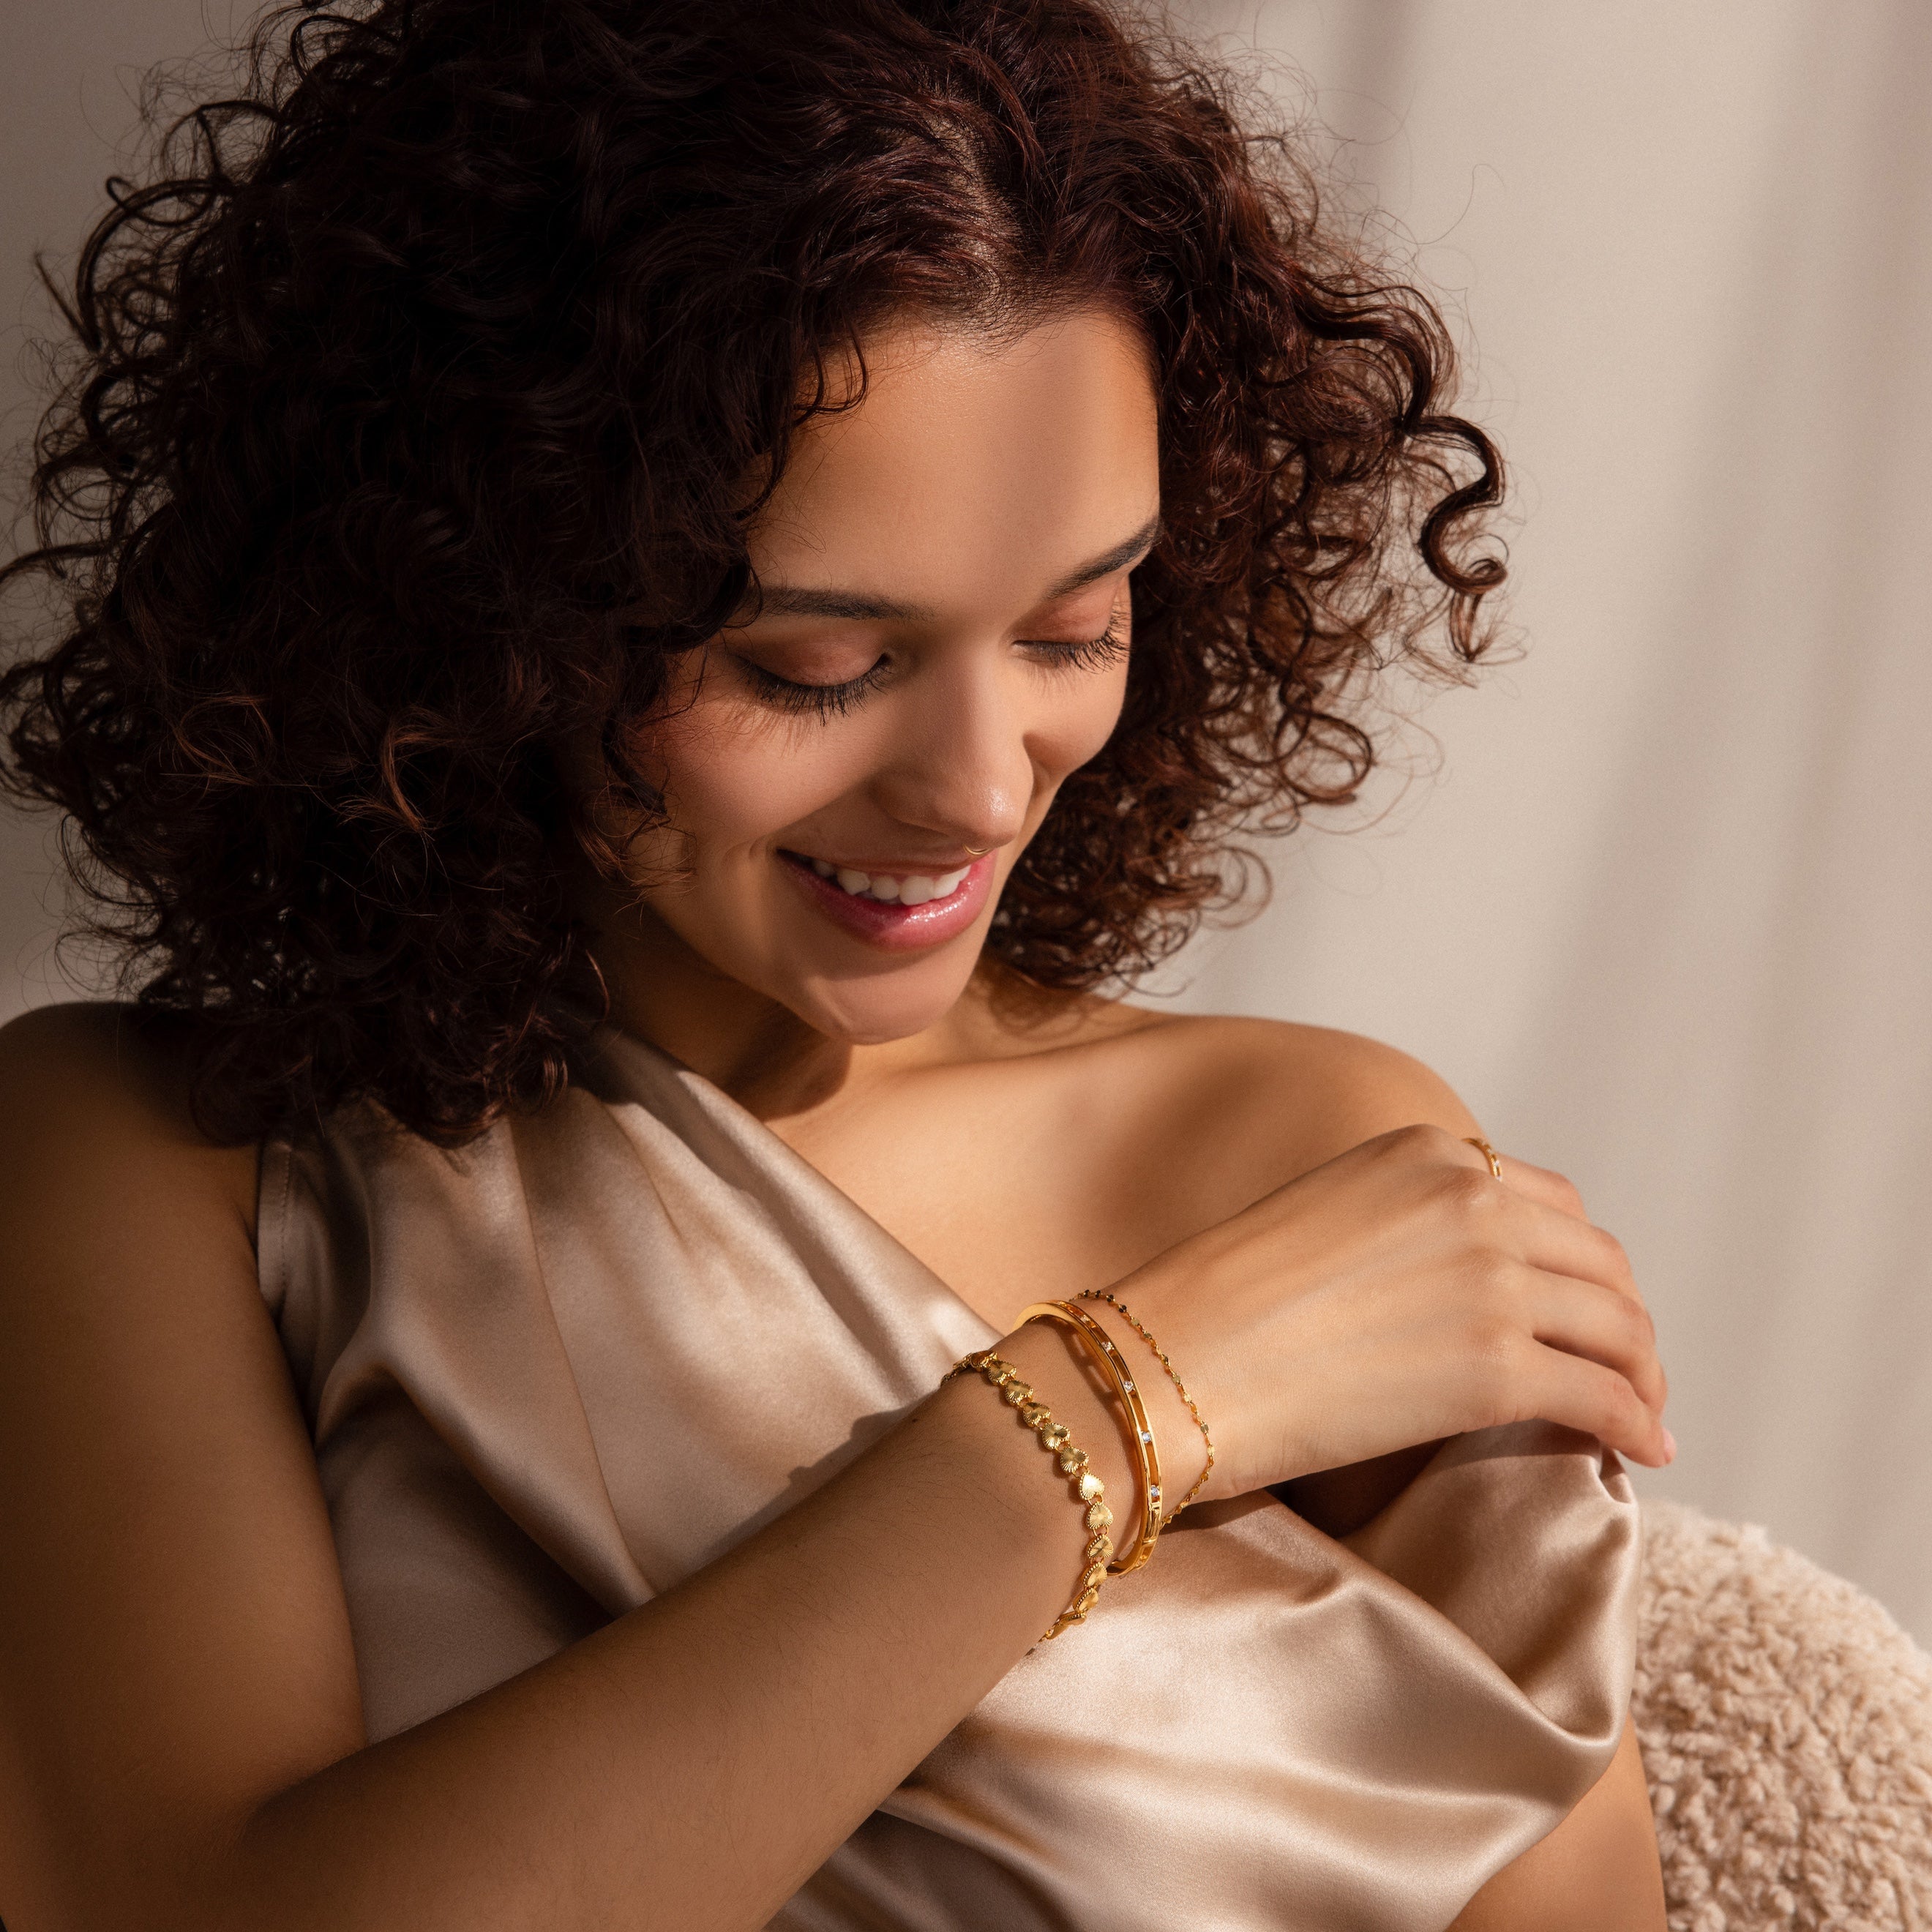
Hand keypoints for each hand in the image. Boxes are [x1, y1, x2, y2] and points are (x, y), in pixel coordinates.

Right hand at [1109, 1124, 1670, 1503]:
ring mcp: (1492, 1279)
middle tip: (1627, 1369)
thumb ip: (1398, 1225)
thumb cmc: (1217, 1303)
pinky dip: (1637, 1423)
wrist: (1173, 1359)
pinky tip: (1646, 1450)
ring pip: (1618, 1327)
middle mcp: (1473, 1199)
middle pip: (1598, 1261)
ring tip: (1642, 1411)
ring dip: (1642, 1373)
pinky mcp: (1498, 1367)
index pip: (1550, 1204)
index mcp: (1428, 1152)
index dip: (1579, 1263)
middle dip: (1623, 1319)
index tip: (1582, 1306)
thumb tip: (1446, 1290)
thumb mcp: (1322, 1214)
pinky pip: (1603, 1396)